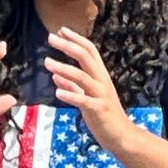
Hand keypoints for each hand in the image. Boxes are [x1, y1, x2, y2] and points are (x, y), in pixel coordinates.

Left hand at [44, 27, 128, 149]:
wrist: (121, 136)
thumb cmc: (103, 116)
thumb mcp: (86, 98)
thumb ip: (72, 86)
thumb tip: (55, 75)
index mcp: (99, 76)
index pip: (89, 51)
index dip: (75, 39)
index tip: (61, 30)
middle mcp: (101, 81)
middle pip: (85, 57)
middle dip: (67, 46)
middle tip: (50, 37)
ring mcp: (101, 95)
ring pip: (82, 76)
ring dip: (63, 68)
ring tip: (46, 62)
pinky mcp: (98, 110)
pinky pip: (84, 100)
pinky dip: (71, 95)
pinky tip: (58, 92)